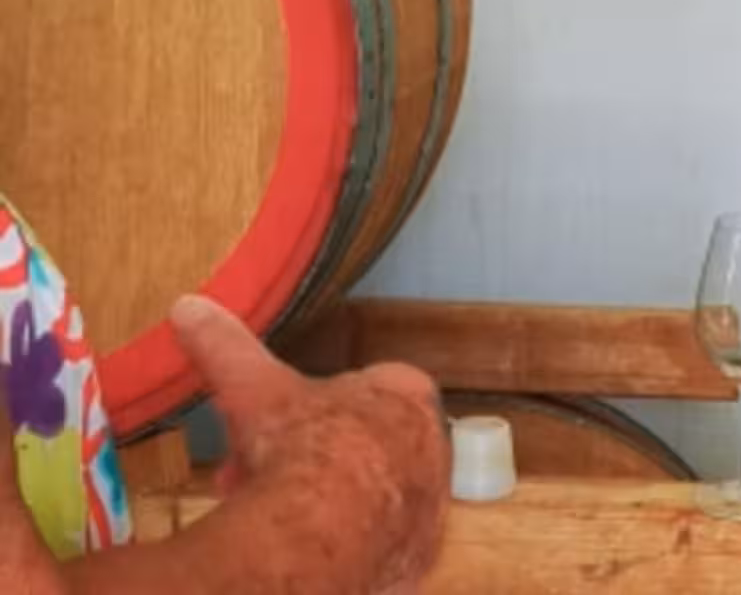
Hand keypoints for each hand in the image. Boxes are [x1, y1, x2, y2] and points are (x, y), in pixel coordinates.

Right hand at [171, 295, 448, 590]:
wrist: (326, 533)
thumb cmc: (301, 446)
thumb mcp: (254, 387)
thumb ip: (226, 346)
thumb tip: (187, 305)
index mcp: (407, 395)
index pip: (364, 389)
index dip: (305, 408)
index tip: (266, 429)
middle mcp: (431, 446)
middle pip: (361, 446)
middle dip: (306, 458)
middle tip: (257, 477)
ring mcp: (429, 504)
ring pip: (368, 496)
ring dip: (322, 502)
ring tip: (270, 517)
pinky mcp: (417, 556)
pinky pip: (378, 546)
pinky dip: (344, 546)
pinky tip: (304, 550)